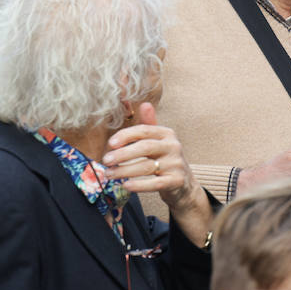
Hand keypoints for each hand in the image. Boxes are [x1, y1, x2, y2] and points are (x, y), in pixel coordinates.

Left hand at [104, 102, 211, 244]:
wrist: (184, 184)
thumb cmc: (165, 160)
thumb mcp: (159, 141)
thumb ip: (149, 125)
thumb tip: (144, 104)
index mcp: (167, 134)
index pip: (144, 130)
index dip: (126, 135)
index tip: (110, 143)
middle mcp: (173, 147)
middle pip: (145, 147)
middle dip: (122, 154)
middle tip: (106, 161)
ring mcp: (176, 164)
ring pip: (147, 167)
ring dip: (124, 171)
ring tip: (110, 175)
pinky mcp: (176, 181)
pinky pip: (155, 184)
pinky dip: (139, 185)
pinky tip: (125, 185)